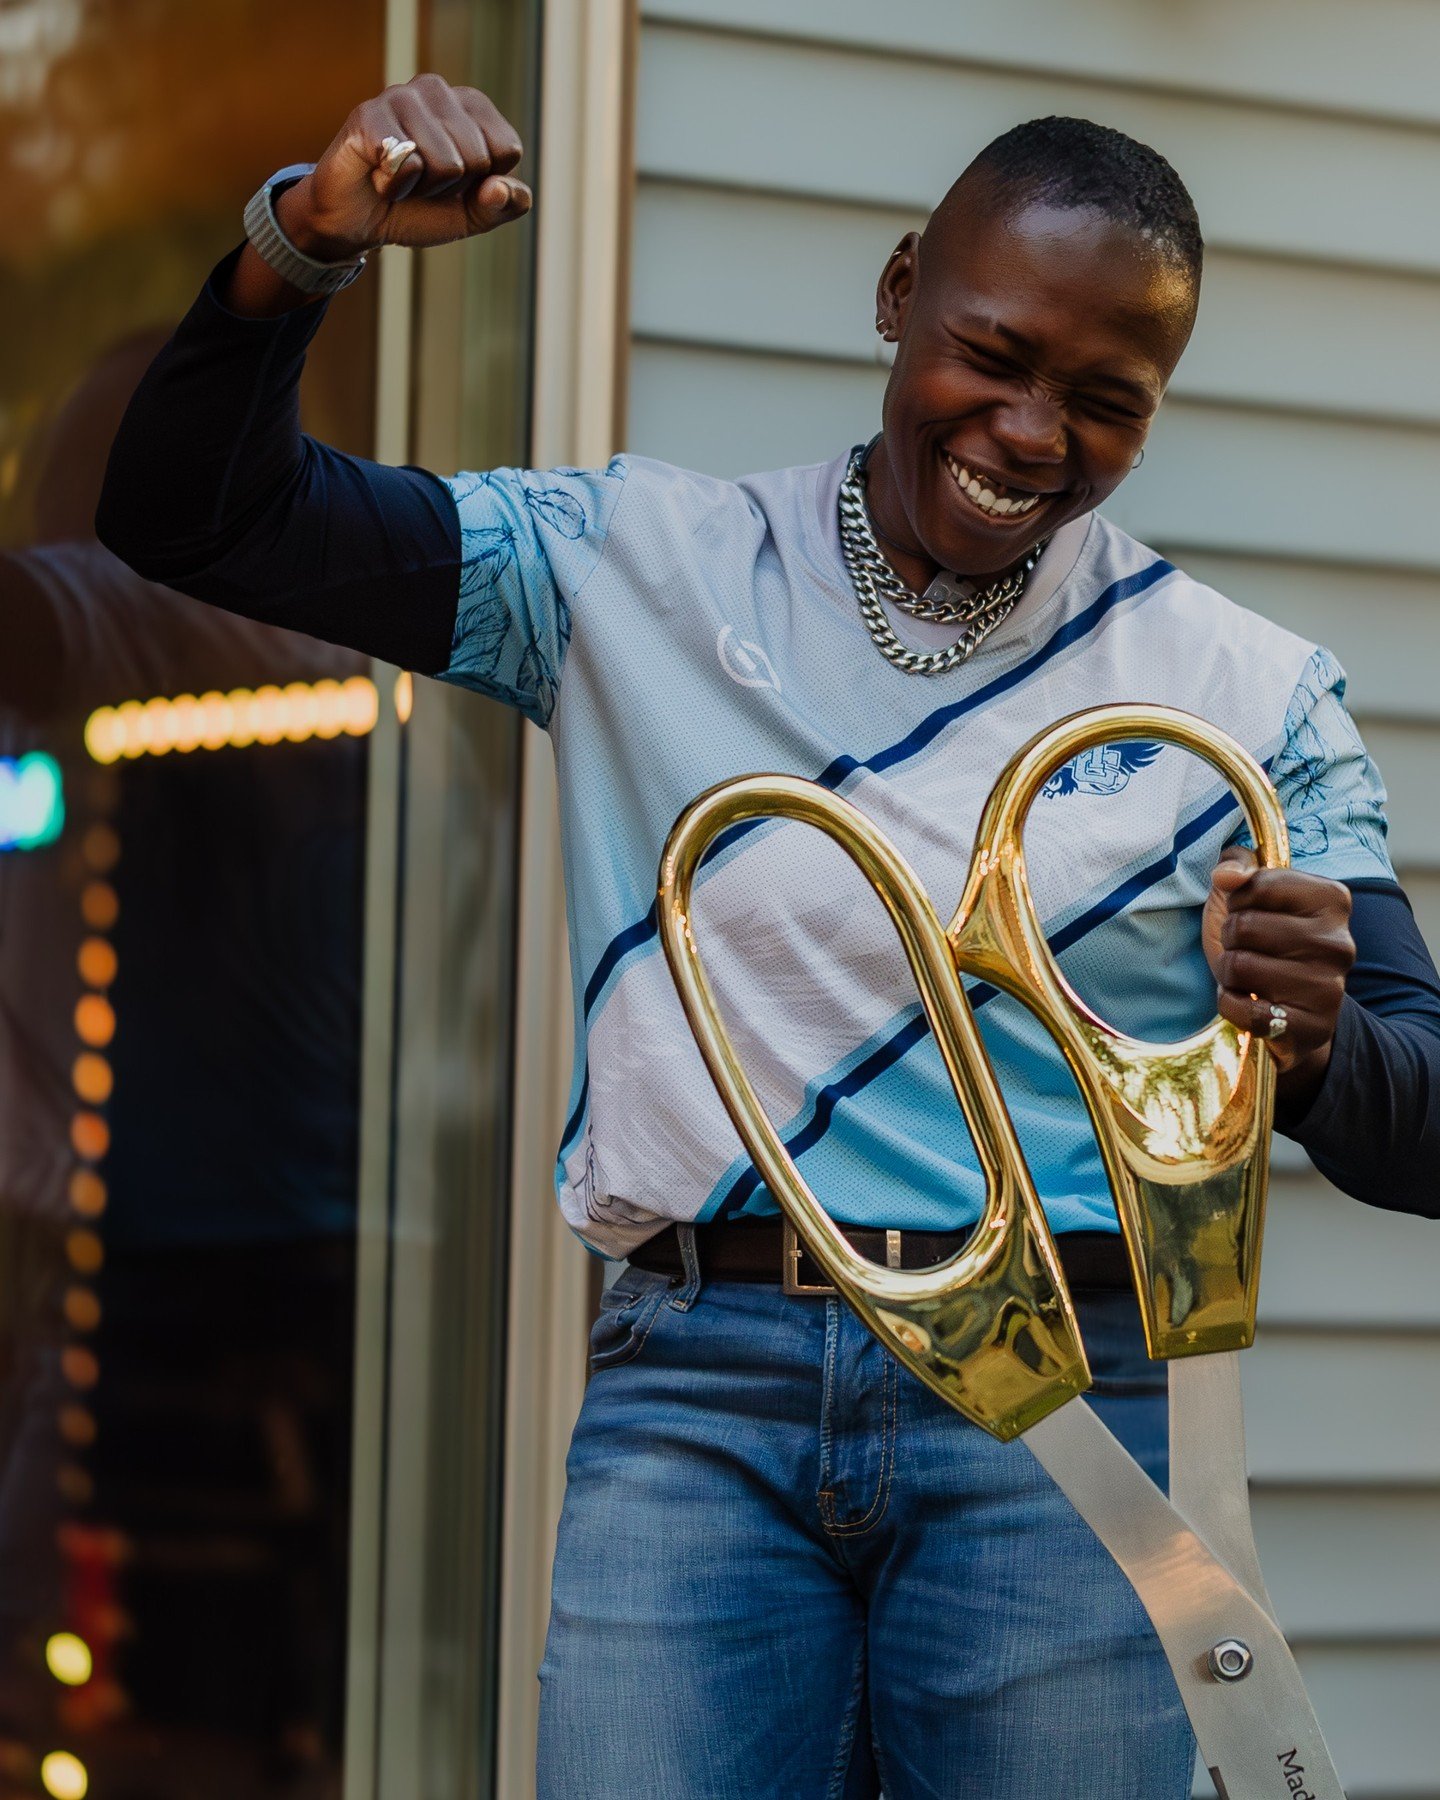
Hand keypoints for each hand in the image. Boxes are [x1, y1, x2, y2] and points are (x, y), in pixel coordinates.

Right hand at [276, 72, 531, 260]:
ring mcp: (401, 97)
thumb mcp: (470, 215)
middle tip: (421, 182)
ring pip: (446, 163)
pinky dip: (394, 187)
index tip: (454, 182)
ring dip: (421, 189)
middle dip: (451, 188)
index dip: (483, 182)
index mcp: (469, 105)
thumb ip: (502, 206)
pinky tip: (379, 176)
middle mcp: (437, 89)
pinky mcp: (369, 115)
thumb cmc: (415, 208)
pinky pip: (407, 165)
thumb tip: (502, 189)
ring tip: (400, 178)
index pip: (507, 149)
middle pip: (477, 158)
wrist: (357, 221)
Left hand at [1202, 847, 1354, 1100]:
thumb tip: (1227, 875)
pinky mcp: (1312, 1026)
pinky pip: (1245, 1010)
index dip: (1238, 900)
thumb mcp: (1249, 896)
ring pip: (1239, 966)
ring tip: (1248, 976)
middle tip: (1247, 949)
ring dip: (1229, 973)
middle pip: (1244, 926)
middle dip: (1231, 939)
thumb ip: (1236, 866)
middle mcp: (1339, 942)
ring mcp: (1328, 987)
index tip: (1249, 912)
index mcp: (1332, 899)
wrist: (1293, 1010)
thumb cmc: (1265, 943)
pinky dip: (1231, 1005)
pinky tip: (1248, 1001)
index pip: (1258, 884)